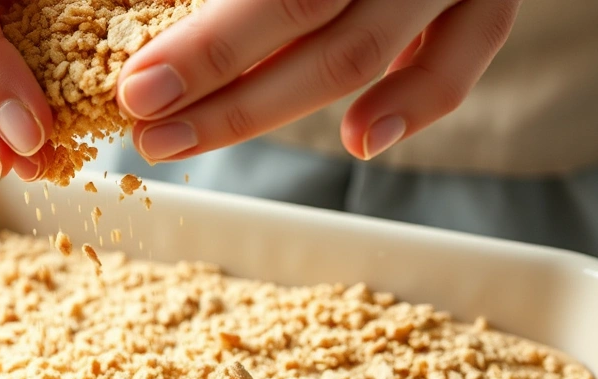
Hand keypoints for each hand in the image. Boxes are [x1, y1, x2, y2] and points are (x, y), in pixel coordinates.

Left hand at [117, 0, 520, 161]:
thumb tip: (154, 17)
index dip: (203, 48)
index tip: (137, 89)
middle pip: (303, 23)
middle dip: (218, 93)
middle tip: (150, 135)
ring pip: (360, 53)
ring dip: (269, 110)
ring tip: (191, 143)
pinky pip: (460, 60)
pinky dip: (413, 104)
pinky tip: (360, 142)